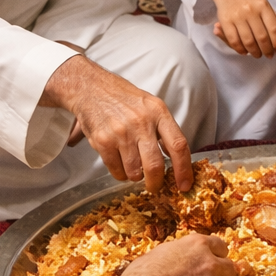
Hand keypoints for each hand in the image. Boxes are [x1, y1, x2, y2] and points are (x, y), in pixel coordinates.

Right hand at [39, 55, 191, 191]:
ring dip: (135, 176)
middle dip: (156, 183)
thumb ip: (164, 130)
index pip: (178, 145)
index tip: (184, 184)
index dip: (183, 169)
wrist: (91, 88)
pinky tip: (120, 163)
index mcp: (159, 112)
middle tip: (155, 187)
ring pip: (134, 172)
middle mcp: (141, 122)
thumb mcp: (151, 106)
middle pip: (155, 165)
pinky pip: (116, 170)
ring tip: (132, 167)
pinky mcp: (103, 141)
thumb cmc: (124, 99)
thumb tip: (177, 158)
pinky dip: (120, 173)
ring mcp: (121, 132)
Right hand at [116, 234, 236, 275]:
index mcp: (198, 245)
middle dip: (221, 275)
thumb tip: (185, 255)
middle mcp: (209, 262)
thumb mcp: (162, 251)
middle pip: (230, 268)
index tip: (213, 261)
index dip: (217, 255)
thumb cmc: (142, 274)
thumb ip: (182, 252)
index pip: (221, 246)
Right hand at [204, 0, 275, 57]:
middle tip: (269, 56)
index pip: (275, 29)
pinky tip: (244, 51)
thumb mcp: (266, 9)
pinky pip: (234, 40)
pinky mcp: (225, 20)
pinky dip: (240, 49)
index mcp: (263, 5)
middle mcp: (250, 9)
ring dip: (254, 52)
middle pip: (262, 37)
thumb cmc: (250, 2)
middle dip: (267, 50)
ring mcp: (237, 15)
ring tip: (257, 55)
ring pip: (248, 41)